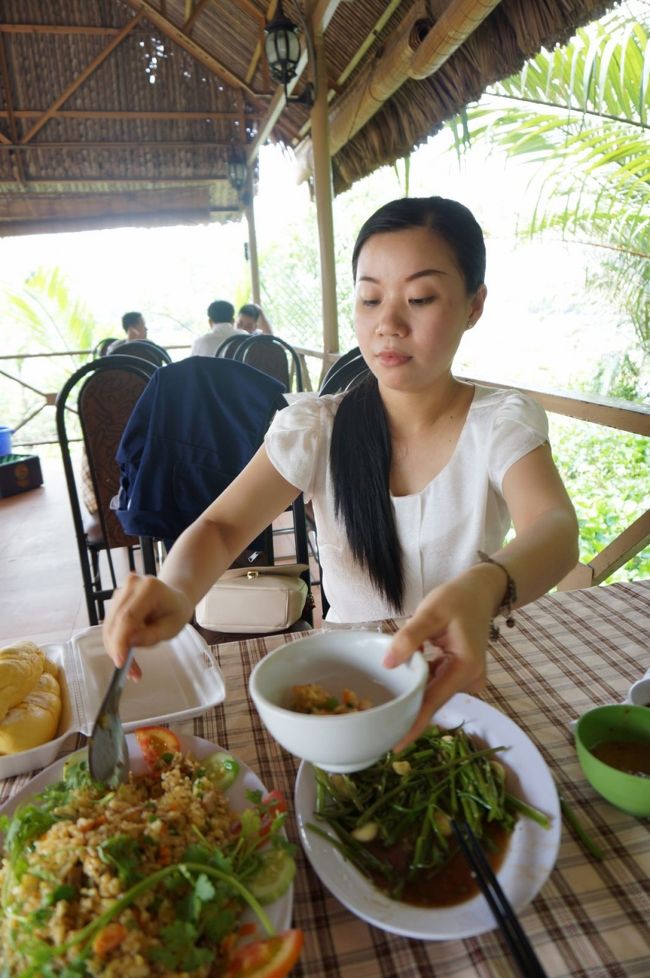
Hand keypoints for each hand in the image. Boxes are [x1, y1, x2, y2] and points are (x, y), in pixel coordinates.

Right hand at [103, 572, 193, 676]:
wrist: (174, 598)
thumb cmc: (176, 612)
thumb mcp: (172, 627)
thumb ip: (151, 635)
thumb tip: (129, 642)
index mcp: (149, 588)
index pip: (128, 617)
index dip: (121, 640)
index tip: (120, 662)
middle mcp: (131, 586)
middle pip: (115, 622)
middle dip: (118, 649)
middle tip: (130, 672)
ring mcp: (121, 592)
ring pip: (109, 626)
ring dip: (116, 649)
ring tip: (132, 668)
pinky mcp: (115, 601)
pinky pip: (110, 625)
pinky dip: (116, 642)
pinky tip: (126, 655)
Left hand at [383, 568, 499, 748]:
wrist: (481, 591)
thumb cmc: (456, 599)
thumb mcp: (431, 613)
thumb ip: (410, 638)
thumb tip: (388, 664)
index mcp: (465, 667)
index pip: (434, 702)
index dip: (414, 724)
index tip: (395, 745)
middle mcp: (470, 679)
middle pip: (433, 701)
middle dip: (408, 709)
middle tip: (377, 720)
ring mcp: (468, 679)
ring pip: (433, 693)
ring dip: (413, 694)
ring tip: (384, 702)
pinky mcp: (461, 674)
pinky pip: (437, 685)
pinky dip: (421, 683)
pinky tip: (402, 679)